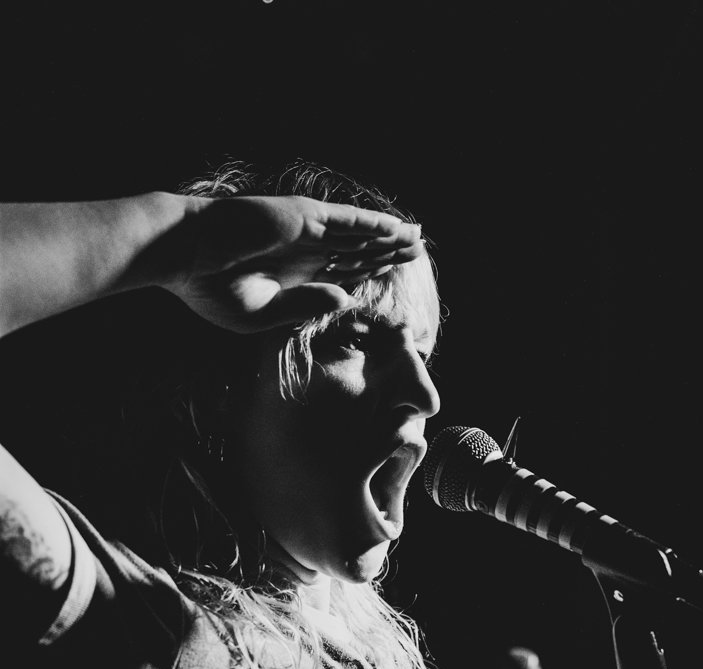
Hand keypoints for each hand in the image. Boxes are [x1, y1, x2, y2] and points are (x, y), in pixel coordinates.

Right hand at [162, 194, 423, 332]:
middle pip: (356, 252)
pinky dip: (373, 224)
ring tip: (416, 240)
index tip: (388, 276)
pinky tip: (396, 228)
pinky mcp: (302, 218)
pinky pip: (348, 221)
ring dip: (388, 238)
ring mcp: (304, 232)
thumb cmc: (209, 288)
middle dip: (385, 253)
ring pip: (358, 235)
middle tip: (415, 254)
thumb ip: (305, 307)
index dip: (366, 273)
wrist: (183, 255)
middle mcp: (303, 251)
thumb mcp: (262, 313)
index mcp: (291, 275)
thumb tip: (346, 300)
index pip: (339, 274)